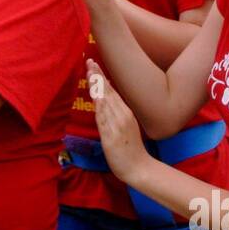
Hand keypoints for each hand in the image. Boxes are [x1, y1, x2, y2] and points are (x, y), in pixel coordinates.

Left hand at [87, 59, 151, 185]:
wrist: (138, 168)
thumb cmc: (131, 148)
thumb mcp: (125, 126)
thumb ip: (115, 113)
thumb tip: (104, 100)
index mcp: (125, 112)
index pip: (111, 91)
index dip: (101, 77)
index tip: (93, 64)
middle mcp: (122, 115)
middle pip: (107, 92)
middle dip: (97, 76)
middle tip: (89, 61)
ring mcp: (117, 125)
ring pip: (105, 102)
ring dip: (97, 86)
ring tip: (90, 72)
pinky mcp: (111, 136)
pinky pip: (103, 118)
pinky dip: (99, 105)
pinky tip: (95, 95)